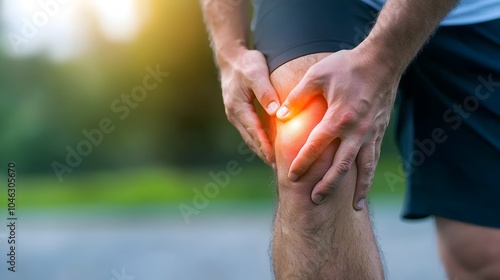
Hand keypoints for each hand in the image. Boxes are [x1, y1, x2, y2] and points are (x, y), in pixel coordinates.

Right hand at [219, 47, 279, 164]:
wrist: (231, 57)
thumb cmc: (246, 63)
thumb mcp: (257, 72)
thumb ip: (265, 91)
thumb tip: (275, 111)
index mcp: (238, 107)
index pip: (254, 131)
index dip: (265, 146)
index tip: (275, 159)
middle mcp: (234, 114)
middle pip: (251, 139)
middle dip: (264, 154)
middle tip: (279, 168)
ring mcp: (235, 115)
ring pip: (249, 137)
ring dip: (261, 150)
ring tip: (276, 163)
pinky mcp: (239, 113)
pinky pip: (250, 131)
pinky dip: (259, 140)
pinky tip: (270, 146)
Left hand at [276, 48, 400, 208]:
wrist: (383, 60)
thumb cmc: (347, 66)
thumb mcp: (317, 75)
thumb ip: (297, 97)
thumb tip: (281, 116)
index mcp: (338, 118)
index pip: (315, 148)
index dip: (302, 163)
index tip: (291, 177)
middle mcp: (357, 131)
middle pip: (340, 167)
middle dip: (327, 185)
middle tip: (314, 200)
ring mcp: (371, 134)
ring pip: (364, 168)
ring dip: (357, 189)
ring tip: (353, 207)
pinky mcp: (380, 132)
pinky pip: (374, 159)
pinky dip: (370, 175)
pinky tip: (365, 186)